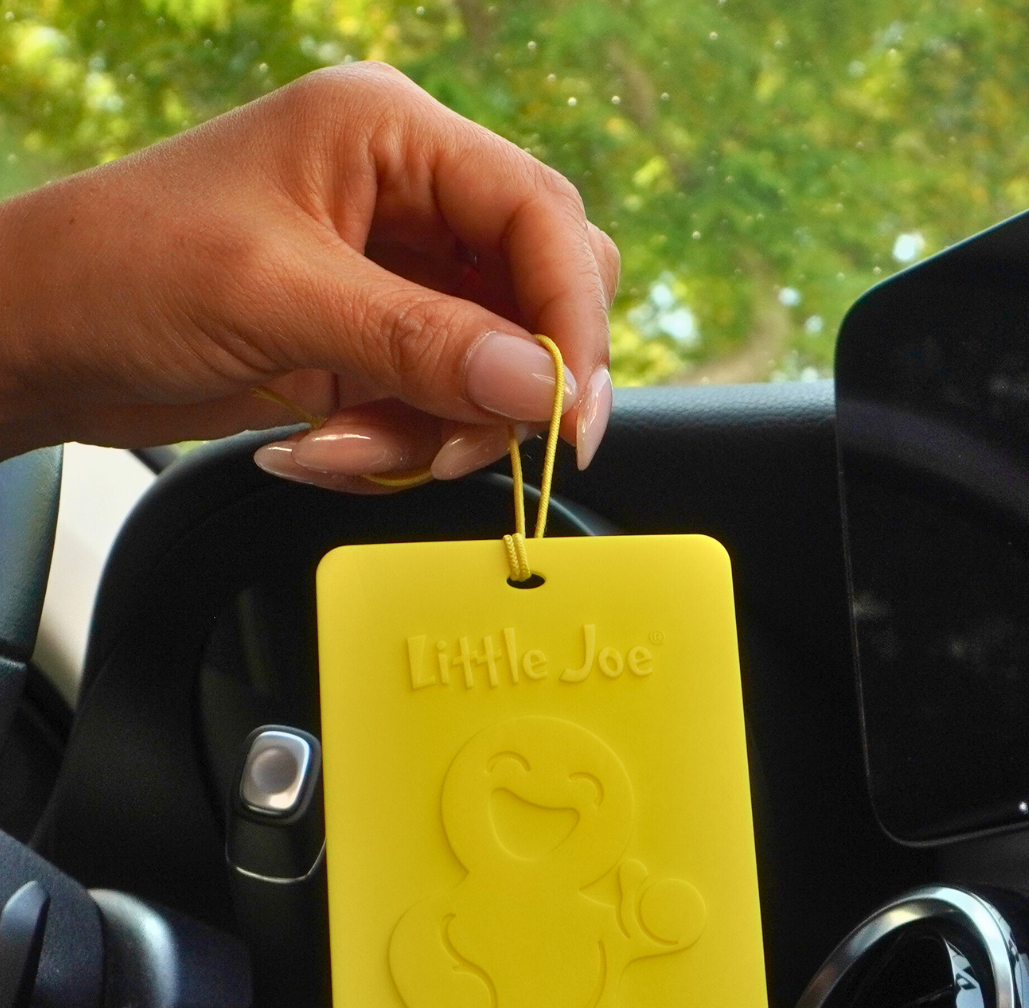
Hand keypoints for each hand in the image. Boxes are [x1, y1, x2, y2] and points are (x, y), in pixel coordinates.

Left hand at [0, 65, 617, 482]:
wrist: (39, 336)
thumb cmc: (123, 269)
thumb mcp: (277, 299)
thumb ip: (419, 342)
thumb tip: (537, 384)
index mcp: (392, 133)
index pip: (538, 213)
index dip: (571, 317)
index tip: (566, 413)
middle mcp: (407, 197)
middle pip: (537, 290)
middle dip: (506, 385)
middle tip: (457, 449)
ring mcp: (391, 276)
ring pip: (491, 368)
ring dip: (432, 431)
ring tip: (337, 445)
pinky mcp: (370, 343)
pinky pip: (435, 407)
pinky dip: (395, 446)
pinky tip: (319, 446)